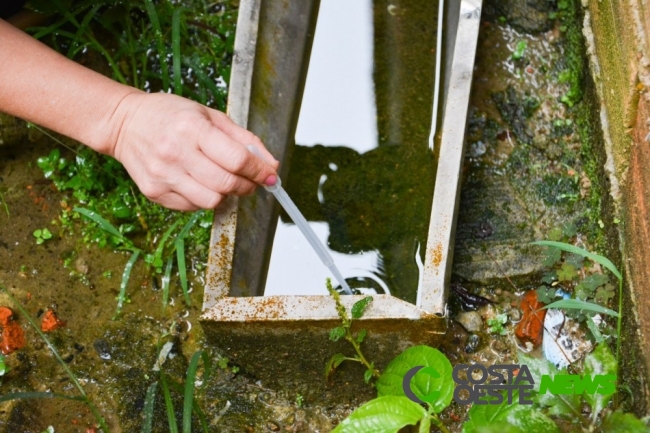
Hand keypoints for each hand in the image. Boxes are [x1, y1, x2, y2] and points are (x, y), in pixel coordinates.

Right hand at [108, 92, 278, 210]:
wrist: (125, 123)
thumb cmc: (170, 116)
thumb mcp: (210, 115)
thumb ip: (243, 138)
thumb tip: (270, 164)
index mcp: (192, 128)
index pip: (237, 159)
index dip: (259, 171)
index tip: (270, 176)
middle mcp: (176, 153)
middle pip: (226, 184)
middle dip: (248, 185)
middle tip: (251, 181)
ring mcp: (163, 175)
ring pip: (212, 201)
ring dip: (226, 194)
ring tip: (223, 181)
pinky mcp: (154, 192)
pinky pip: (193, 206)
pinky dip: (204, 197)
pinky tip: (200, 182)